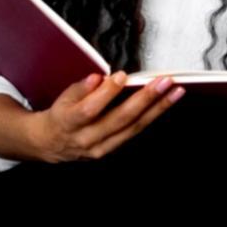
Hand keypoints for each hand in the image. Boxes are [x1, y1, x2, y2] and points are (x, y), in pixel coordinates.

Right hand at [30, 71, 183, 162]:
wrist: (50, 144)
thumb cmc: (60, 115)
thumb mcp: (63, 98)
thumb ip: (81, 88)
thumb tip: (99, 78)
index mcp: (69, 123)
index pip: (90, 109)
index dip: (106, 93)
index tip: (123, 76)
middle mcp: (87, 139)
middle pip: (120, 119)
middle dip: (145, 99)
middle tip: (165, 82)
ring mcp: (101, 148)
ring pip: (133, 128)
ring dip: (158, 108)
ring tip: (176, 92)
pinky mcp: (112, 150)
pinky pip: (134, 133)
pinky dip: (152, 117)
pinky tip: (165, 103)